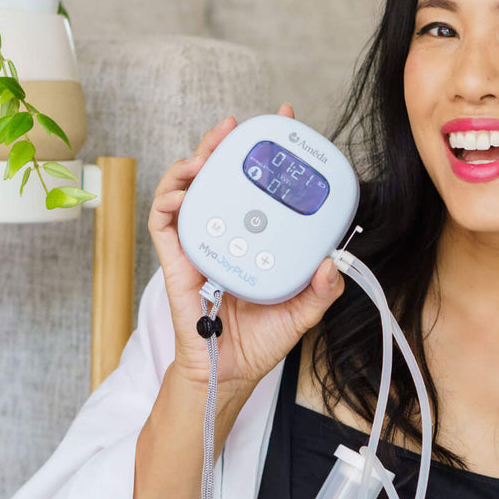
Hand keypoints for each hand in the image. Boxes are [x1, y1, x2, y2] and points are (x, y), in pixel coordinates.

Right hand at [148, 103, 345, 393]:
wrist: (230, 370)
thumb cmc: (262, 340)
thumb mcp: (303, 313)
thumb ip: (323, 290)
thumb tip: (334, 263)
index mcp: (255, 240)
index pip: (260, 189)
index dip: (268, 157)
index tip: (285, 129)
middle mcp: (226, 236)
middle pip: (220, 178)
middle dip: (225, 146)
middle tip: (239, 127)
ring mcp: (199, 245)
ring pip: (189, 190)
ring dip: (194, 163)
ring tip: (209, 150)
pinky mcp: (176, 261)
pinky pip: (165, 222)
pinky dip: (170, 200)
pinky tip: (185, 191)